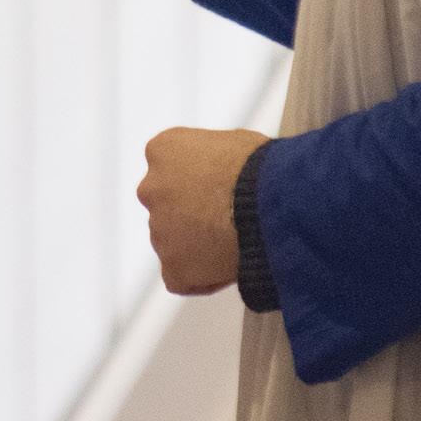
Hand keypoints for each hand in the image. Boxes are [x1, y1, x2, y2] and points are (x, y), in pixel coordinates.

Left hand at [138, 127, 270, 294]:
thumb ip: (213, 159)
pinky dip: (201, 277)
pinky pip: (181, 278)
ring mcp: (158, 230)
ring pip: (174, 242)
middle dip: (190, 214)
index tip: (220, 190)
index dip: (198, 183)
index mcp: (163, 150)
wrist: (268, 203)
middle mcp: (151, 189)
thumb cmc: (261, 166)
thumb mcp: (233, 142)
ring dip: (196, 245)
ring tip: (235, 243)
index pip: (170, 168)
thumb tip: (224, 173)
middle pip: (167, 206)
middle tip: (225, 219)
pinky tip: (228, 267)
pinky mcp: (172, 267)